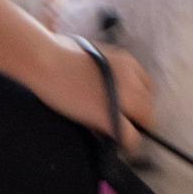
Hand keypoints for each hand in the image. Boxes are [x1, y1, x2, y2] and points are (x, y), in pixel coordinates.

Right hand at [25, 36, 154, 153]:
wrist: (44, 60)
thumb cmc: (58, 51)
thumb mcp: (93, 54)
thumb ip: (106, 69)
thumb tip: (103, 83)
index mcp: (127, 62)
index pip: (146, 86)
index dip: (136, 98)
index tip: (124, 105)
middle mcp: (131, 78)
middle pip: (148, 104)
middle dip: (136, 114)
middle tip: (120, 120)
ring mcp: (122, 98)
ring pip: (144, 121)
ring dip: (133, 127)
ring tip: (117, 131)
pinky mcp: (109, 116)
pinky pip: (130, 137)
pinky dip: (126, 142)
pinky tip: (116, 143)